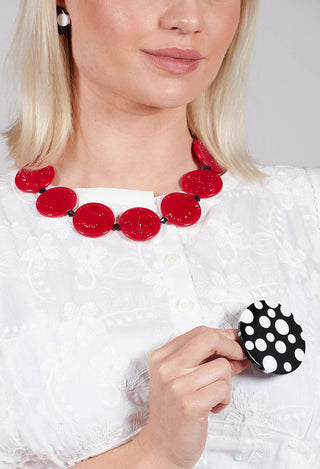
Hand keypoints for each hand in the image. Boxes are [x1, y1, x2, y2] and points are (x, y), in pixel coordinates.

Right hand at [135, 326, 249, 468]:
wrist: (162, 446)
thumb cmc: (174, 412)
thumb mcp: (182, 378)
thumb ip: (205, 360)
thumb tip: (237, 349)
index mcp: (162, 356)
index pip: (199, 332)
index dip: (224, 336)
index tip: (236, 342)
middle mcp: (166, 367)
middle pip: (210, 339)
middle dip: (232, 347)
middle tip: (240, 358)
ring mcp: (177, 385)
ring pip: (222, 367)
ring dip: (227, 383)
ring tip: (214, 396)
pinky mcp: (190, 404)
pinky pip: (223, 389)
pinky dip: (224, 399)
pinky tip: (212, 408)